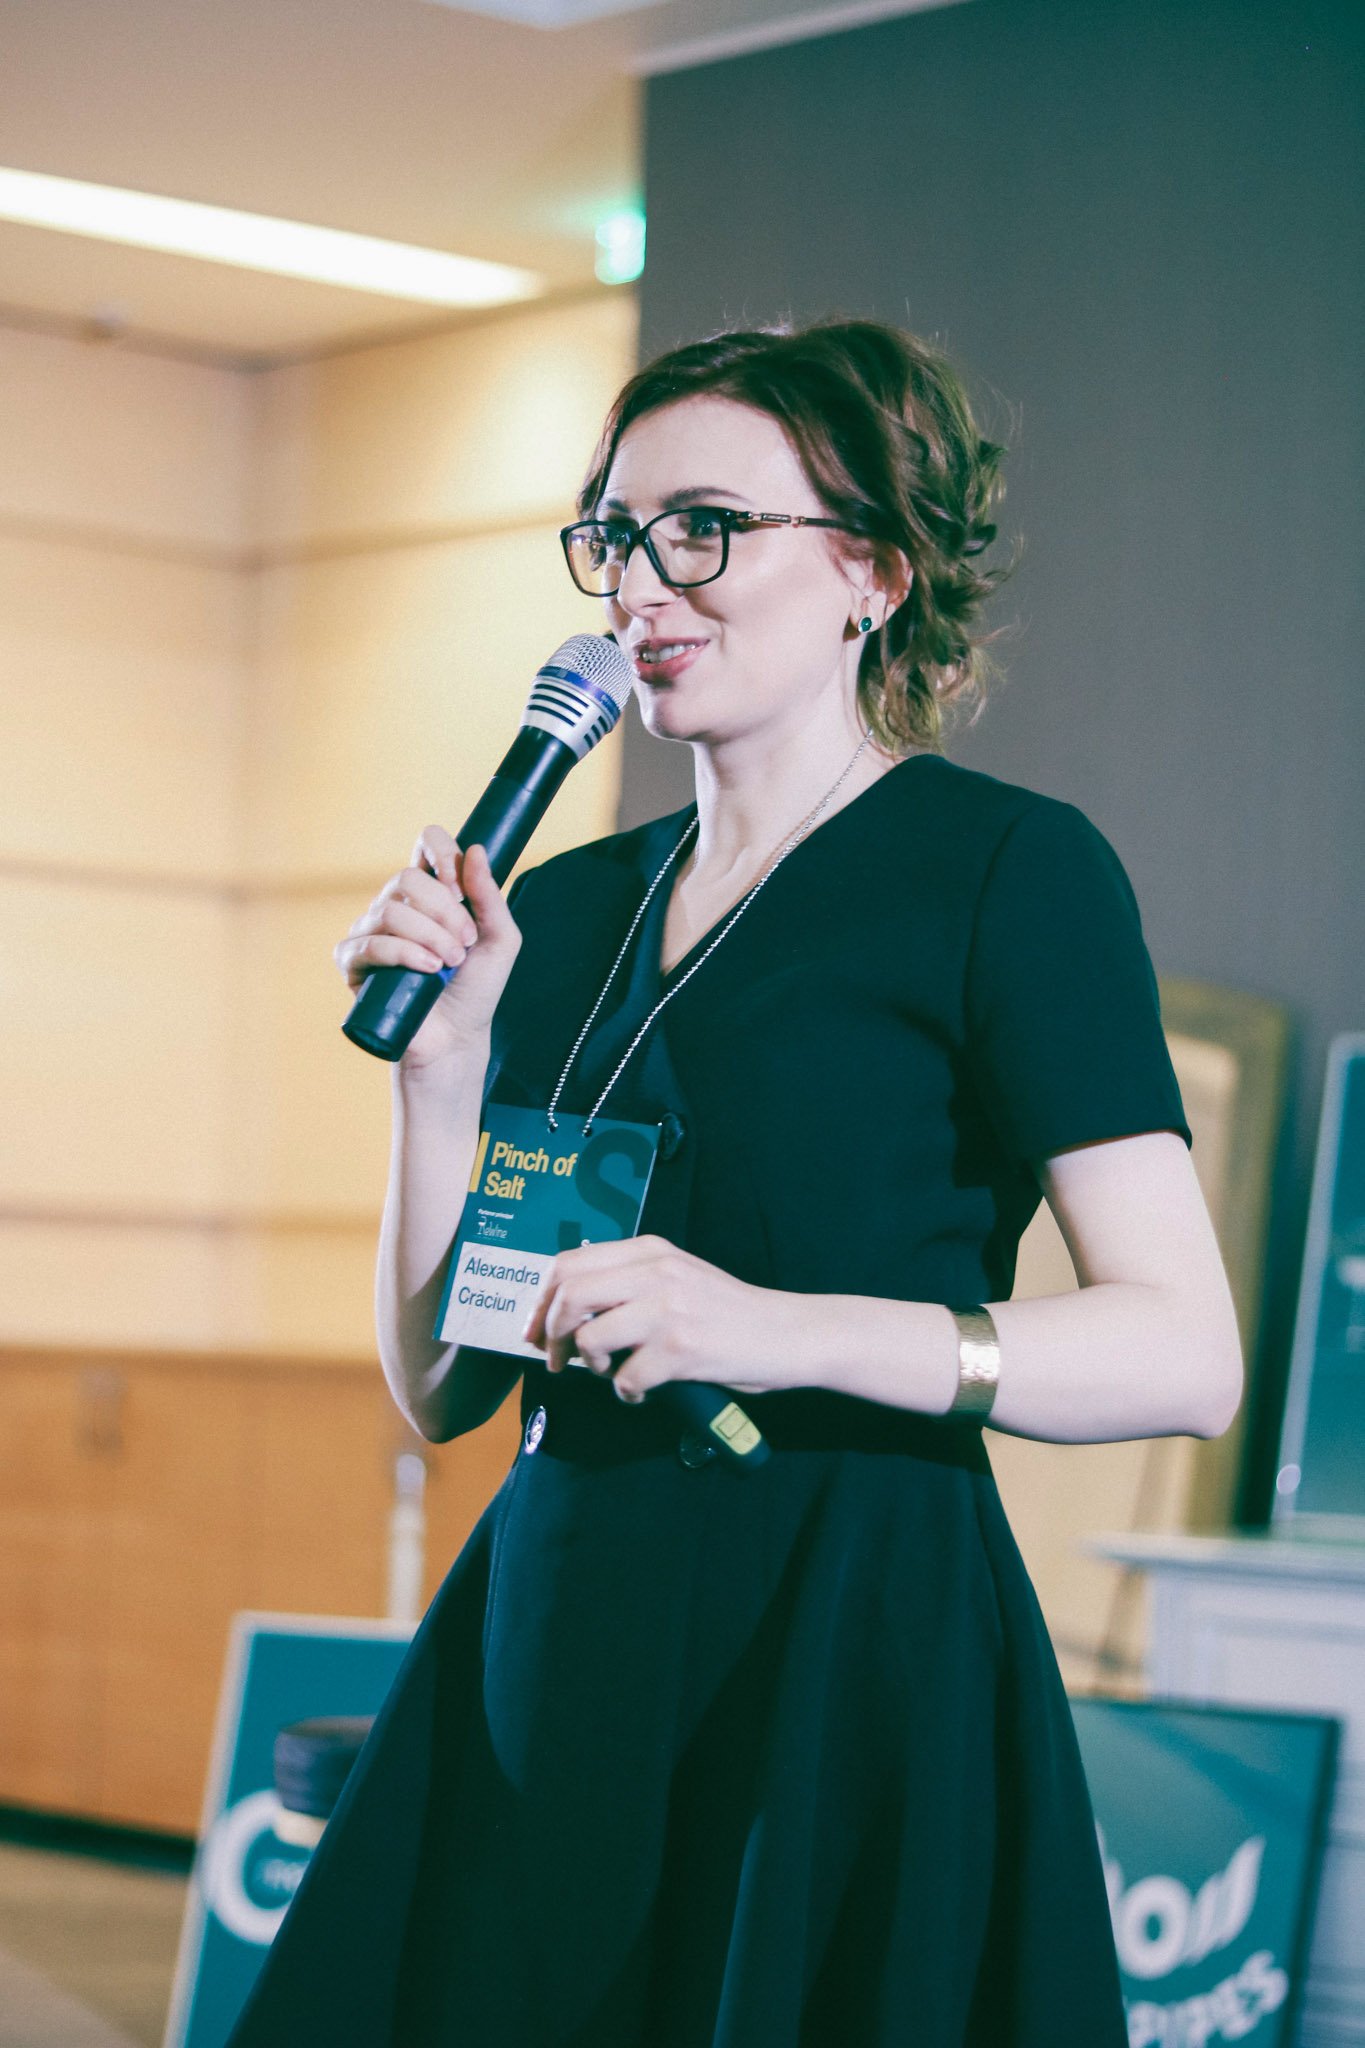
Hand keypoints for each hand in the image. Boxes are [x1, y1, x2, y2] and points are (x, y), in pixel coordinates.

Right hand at [333, 827, 521, 1070]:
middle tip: (465, 944)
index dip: (441, 855)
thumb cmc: (477, 990)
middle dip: (444, 910)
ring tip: (448, 964)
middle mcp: (396, 906)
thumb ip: (490, 897)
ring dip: (429, 936)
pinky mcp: (353, 963)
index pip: (425, 845)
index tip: (460, 887)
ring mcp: (370, 932)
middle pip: (406, 877)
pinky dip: (403, 953)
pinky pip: (369, 944)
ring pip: (390, 911)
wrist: (457, 1038)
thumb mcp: (500, 941)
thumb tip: (474, 849)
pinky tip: (428, 970)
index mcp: (430, 894)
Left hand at [521, 1236, 802, 1403]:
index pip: (569, 1263)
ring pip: (589, 1337)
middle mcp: (656, 1272)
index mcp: (650, 1250)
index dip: (541, 1301)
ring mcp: (668, 1310)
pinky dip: (626, 1394)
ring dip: (590, 1365)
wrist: (787, 1332)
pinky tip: (643, 1392)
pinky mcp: (681, 1350)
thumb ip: (629, 1281)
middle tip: (557, 1360)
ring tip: (612, 1372)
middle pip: (569, 1295)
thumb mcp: (677, 1277)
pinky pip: (625, 1379)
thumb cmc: (727, 1312)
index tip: (535, 1331)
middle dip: (550, 1334)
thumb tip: (564, 1311)